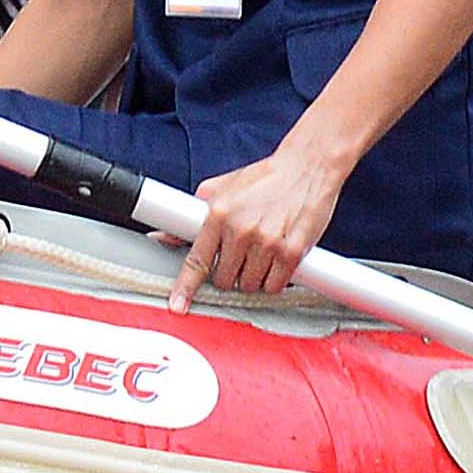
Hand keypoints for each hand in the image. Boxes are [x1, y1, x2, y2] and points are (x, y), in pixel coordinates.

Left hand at [179, 135, 347, 300]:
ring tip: (260, 253)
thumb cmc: (264, 178)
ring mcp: (267, 243)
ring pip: (249, 285)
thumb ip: (193, 212)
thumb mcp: (221, 188)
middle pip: (224, 279)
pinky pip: (274, 286)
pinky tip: (275, 261)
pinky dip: (273, 280)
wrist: (307, 167)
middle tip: (239, 257)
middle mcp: (241, 230)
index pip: (197, 260)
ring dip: (252, 277)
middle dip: (228, 274)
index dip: (185, 286)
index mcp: (219, 214)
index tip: (179, 305)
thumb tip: (165, 234)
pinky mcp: (292, 252)